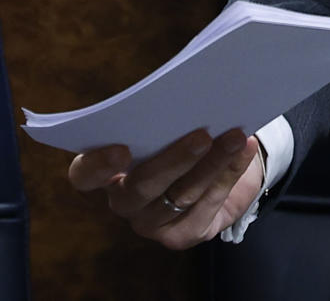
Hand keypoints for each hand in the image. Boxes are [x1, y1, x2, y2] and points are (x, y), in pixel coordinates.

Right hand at [66, 128, 263, 249]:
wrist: (220, 169)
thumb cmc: (184, 136)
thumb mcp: (170, 125)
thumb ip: (166, 116)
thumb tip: (189, 94)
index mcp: (108, 170)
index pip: (85, 175)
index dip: (96, 165)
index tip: (121, 149)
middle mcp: (124, 201)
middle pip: (141, 187)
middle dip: (174, 160)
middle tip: (202, 135)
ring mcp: (151, 222)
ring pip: (180, 195)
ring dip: (212, 164)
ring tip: (235, 137)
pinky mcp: (182, 235)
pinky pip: (207, 206)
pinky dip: (229, 174)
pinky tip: (244, 151)